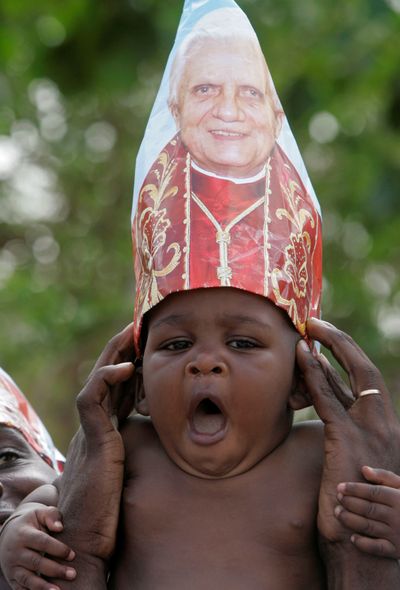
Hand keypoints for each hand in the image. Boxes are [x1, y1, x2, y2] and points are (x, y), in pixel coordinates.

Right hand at [0, 505, 74, 589]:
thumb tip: (60, 527)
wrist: (10, 533)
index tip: (73, 555)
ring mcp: (12, 566)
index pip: (42, 542)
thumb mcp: (40, 513)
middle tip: (73, 574)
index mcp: (23, 533)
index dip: (58, 549)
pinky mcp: (12, 578)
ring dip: (43, 587)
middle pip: (35, 562)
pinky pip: (21, 589)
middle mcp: (15, 551)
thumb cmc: (33, 522)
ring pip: (27, 579)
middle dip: (55, 570)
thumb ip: (52, 515)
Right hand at [55, 323, 135, 561]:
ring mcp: (91, 427)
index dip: (135, 361)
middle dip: (123, 349)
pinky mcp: (90, 437)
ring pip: (98, 378)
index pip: (121, 384)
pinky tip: (125, 367)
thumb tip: (175, 432)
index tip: (151, 344)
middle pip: (109, 374)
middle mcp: (97, 421)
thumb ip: (145, 445)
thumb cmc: (112, 503)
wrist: (87, 532)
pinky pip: (90, 399)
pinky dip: (104, 379)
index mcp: (109, 425)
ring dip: (114, 352)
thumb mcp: (134, 464)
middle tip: (140, 326)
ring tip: (131, 332)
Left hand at [296, 318, 399, 543]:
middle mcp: (381, 422)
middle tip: (315, 322)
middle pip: (362, 369)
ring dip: (326, 349)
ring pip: (349, 376)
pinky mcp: (348, 439)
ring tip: (307, 329)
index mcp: (381, 424)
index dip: (343, 355)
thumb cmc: (347, 498)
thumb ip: (338, 424)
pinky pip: (327, 397)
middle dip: (339, 341)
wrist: (359, 537)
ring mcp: (369, 429)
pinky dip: (313, 374)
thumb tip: (319, 397)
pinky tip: (300, 357)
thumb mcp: (347, 454)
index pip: (363, 379)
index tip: (323, 338)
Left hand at [335, 466, 399, 557]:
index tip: (339, 487)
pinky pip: (378, 549)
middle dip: (350, 503)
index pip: (373, 492)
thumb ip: (385, 477)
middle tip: (337, 498)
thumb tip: (364, 469)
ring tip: (337, 512)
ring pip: (369, 527)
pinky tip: (352, 538)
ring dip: (350, 520)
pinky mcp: (398, 551)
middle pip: (368, 509)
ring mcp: (398, 535)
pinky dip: (364, 544)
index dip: (354, 489)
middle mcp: (399, 517)